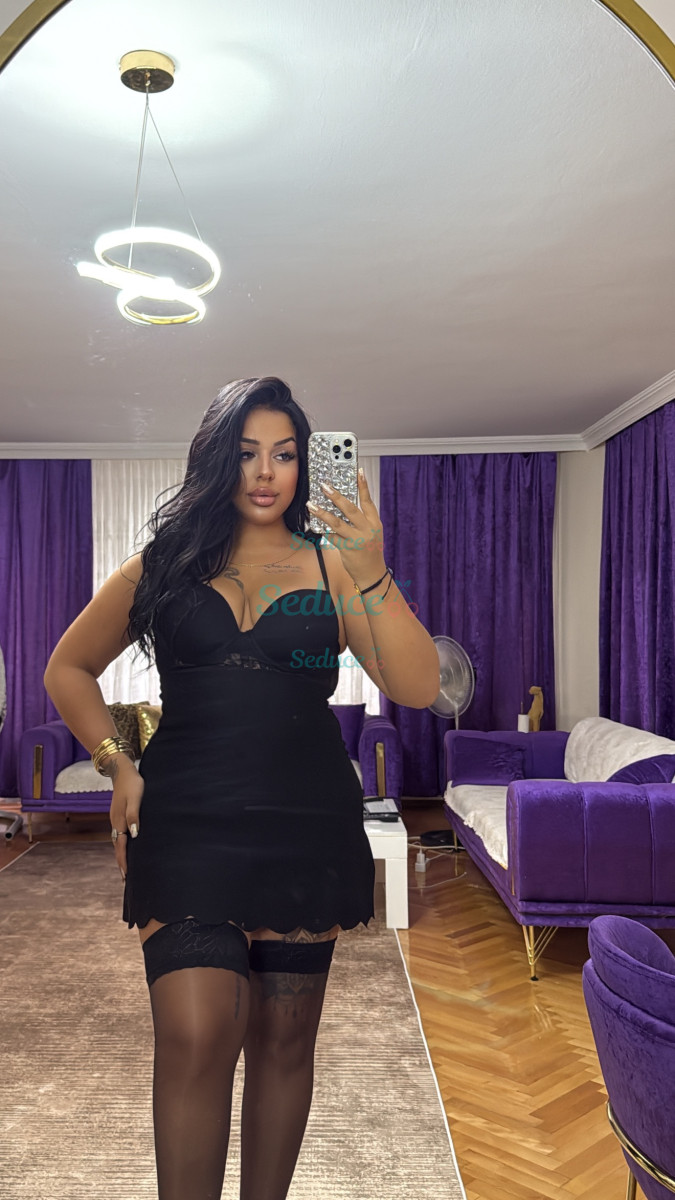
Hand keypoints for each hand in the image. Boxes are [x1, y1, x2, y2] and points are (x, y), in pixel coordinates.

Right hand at [109, 757, 144, 880]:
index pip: (121, 846)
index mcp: (119, 821)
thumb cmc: (132, 783)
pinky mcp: (119, 815)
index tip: (126, 876)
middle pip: (117, 847)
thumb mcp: (135, 798)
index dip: (124, 861)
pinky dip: (123, 845)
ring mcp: (116, 819)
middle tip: (126, 879)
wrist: (122, 770)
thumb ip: (134, 815)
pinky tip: (128, 846)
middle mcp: (115, 822)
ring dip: (122, 855)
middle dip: (121, 863)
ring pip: (118, 842)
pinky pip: (120, 834)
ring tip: (126, 868)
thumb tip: (134, 834)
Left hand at [308, 469, 385, 589]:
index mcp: (374, 523)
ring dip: (322, 513)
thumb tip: (342, 505)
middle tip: (325, 486)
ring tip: (311, 505)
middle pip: (350, 509)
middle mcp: (367, 530)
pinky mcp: (347, 549)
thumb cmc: (370, 551)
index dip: (363, 485)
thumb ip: (361, 520)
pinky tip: (314, 523)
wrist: (372, 574)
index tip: (358, 471)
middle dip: (336, 496)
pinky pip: (331, 536)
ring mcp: (357, 540)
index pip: (368, 501)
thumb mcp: (372, 533)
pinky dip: (322, 529)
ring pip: (337, 523)